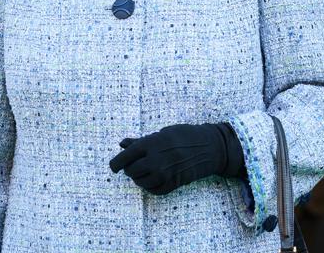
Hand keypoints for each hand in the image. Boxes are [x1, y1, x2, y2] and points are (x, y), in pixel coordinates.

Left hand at [108, 123, 244, 195]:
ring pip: (141, 182)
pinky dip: (150, 187)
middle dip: (129, 170)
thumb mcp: (162, 133)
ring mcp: (165, 172)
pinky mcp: (174, 183)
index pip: (126, 156)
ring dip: (139, 179)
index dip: (116, 163)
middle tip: (133, 166)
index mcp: (152, 143)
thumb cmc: (184, 136)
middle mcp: (156, 159)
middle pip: (132, 171)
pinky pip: (154, 190)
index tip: (113, 167)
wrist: (209, 147)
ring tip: (144, 172)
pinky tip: (153, 180)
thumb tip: (122, 144)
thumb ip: (141, 141)